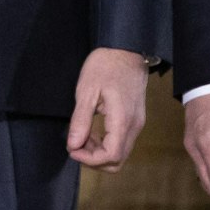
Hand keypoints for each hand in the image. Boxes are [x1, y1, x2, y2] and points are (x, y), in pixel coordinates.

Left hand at [67, 48, 148, 170]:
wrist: (126, 49)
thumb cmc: (105, 65)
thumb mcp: (87, 90)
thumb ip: (80, 120)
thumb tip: (73, 145)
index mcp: (122, 120)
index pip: (111, 156)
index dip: (90, 160)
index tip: (72, 149)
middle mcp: (134, 126)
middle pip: (117, 160)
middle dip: (94, 159)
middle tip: (76, 145)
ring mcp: (137, 123)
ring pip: (121, 153)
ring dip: (99, 152)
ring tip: (82, 135)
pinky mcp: (135, 119)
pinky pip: (122, 142)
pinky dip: (106, 143)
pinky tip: (93, 131)